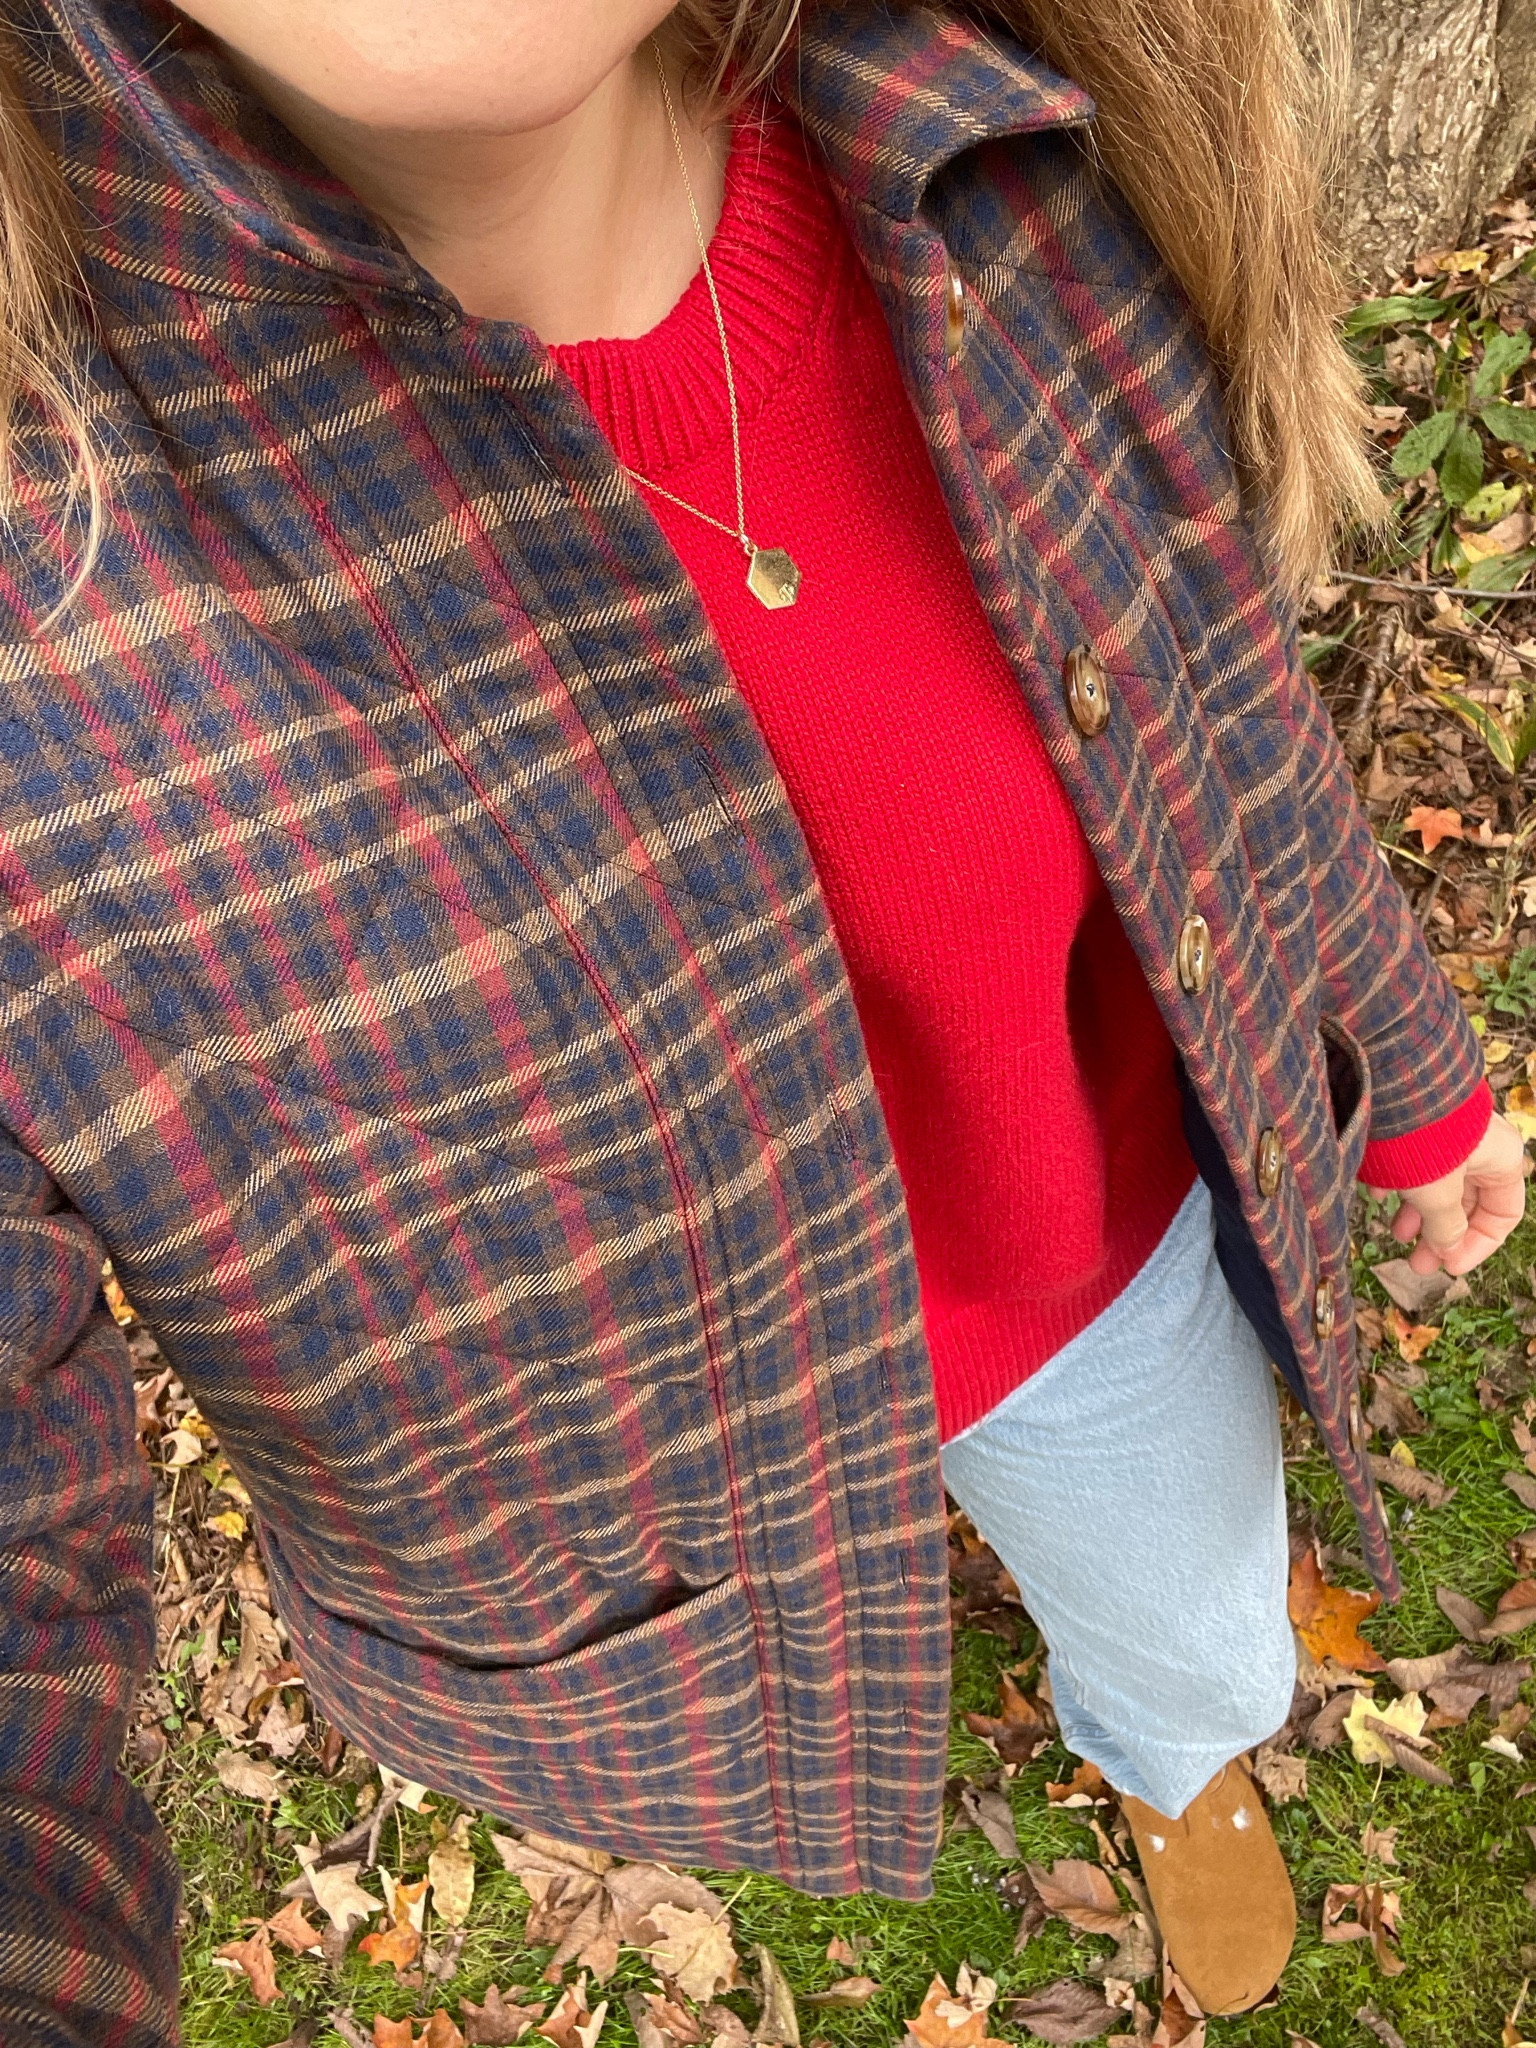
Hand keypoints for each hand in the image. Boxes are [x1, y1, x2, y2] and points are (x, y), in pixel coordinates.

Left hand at [1367, 1111, 1528, 1276]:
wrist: (1391, 1078)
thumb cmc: (1425, 1138)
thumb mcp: (1437, 1193)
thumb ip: (1444, 1226)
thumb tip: (1446, 1250)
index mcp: (1502, 1160)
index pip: (1504, 1214)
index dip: (1479, 1245)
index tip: (1448, 1266)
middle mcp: (1480, 1145)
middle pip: (1468, 1202)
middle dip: (1441, 1233)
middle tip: (1415, 1261)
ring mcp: (1450, 1132)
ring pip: (1438, 1182)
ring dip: (1417, 1212)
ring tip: (1394, 1232)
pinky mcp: (1418, 1121)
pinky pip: (1413, 1161)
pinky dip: (1398, 1182)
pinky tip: (1375, 1195)